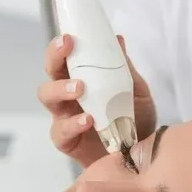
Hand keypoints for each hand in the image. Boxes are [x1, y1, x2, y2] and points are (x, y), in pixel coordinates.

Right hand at [38, 34, 156, 167]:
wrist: (142, 154)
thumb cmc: (135, 119)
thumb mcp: (135, 90)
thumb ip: (124, 68)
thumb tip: (118, 39)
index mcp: (81, 79)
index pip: (64, 58)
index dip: (60, 46)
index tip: (69, 37)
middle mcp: (67, 96)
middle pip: (50, 74)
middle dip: (54, 60)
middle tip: (68, 52)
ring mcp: (64, 118)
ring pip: (48, 98)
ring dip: (61, 89)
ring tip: (79, 89)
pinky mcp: (67, 142)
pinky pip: (61, 131)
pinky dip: (72, 124)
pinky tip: (87, 120)